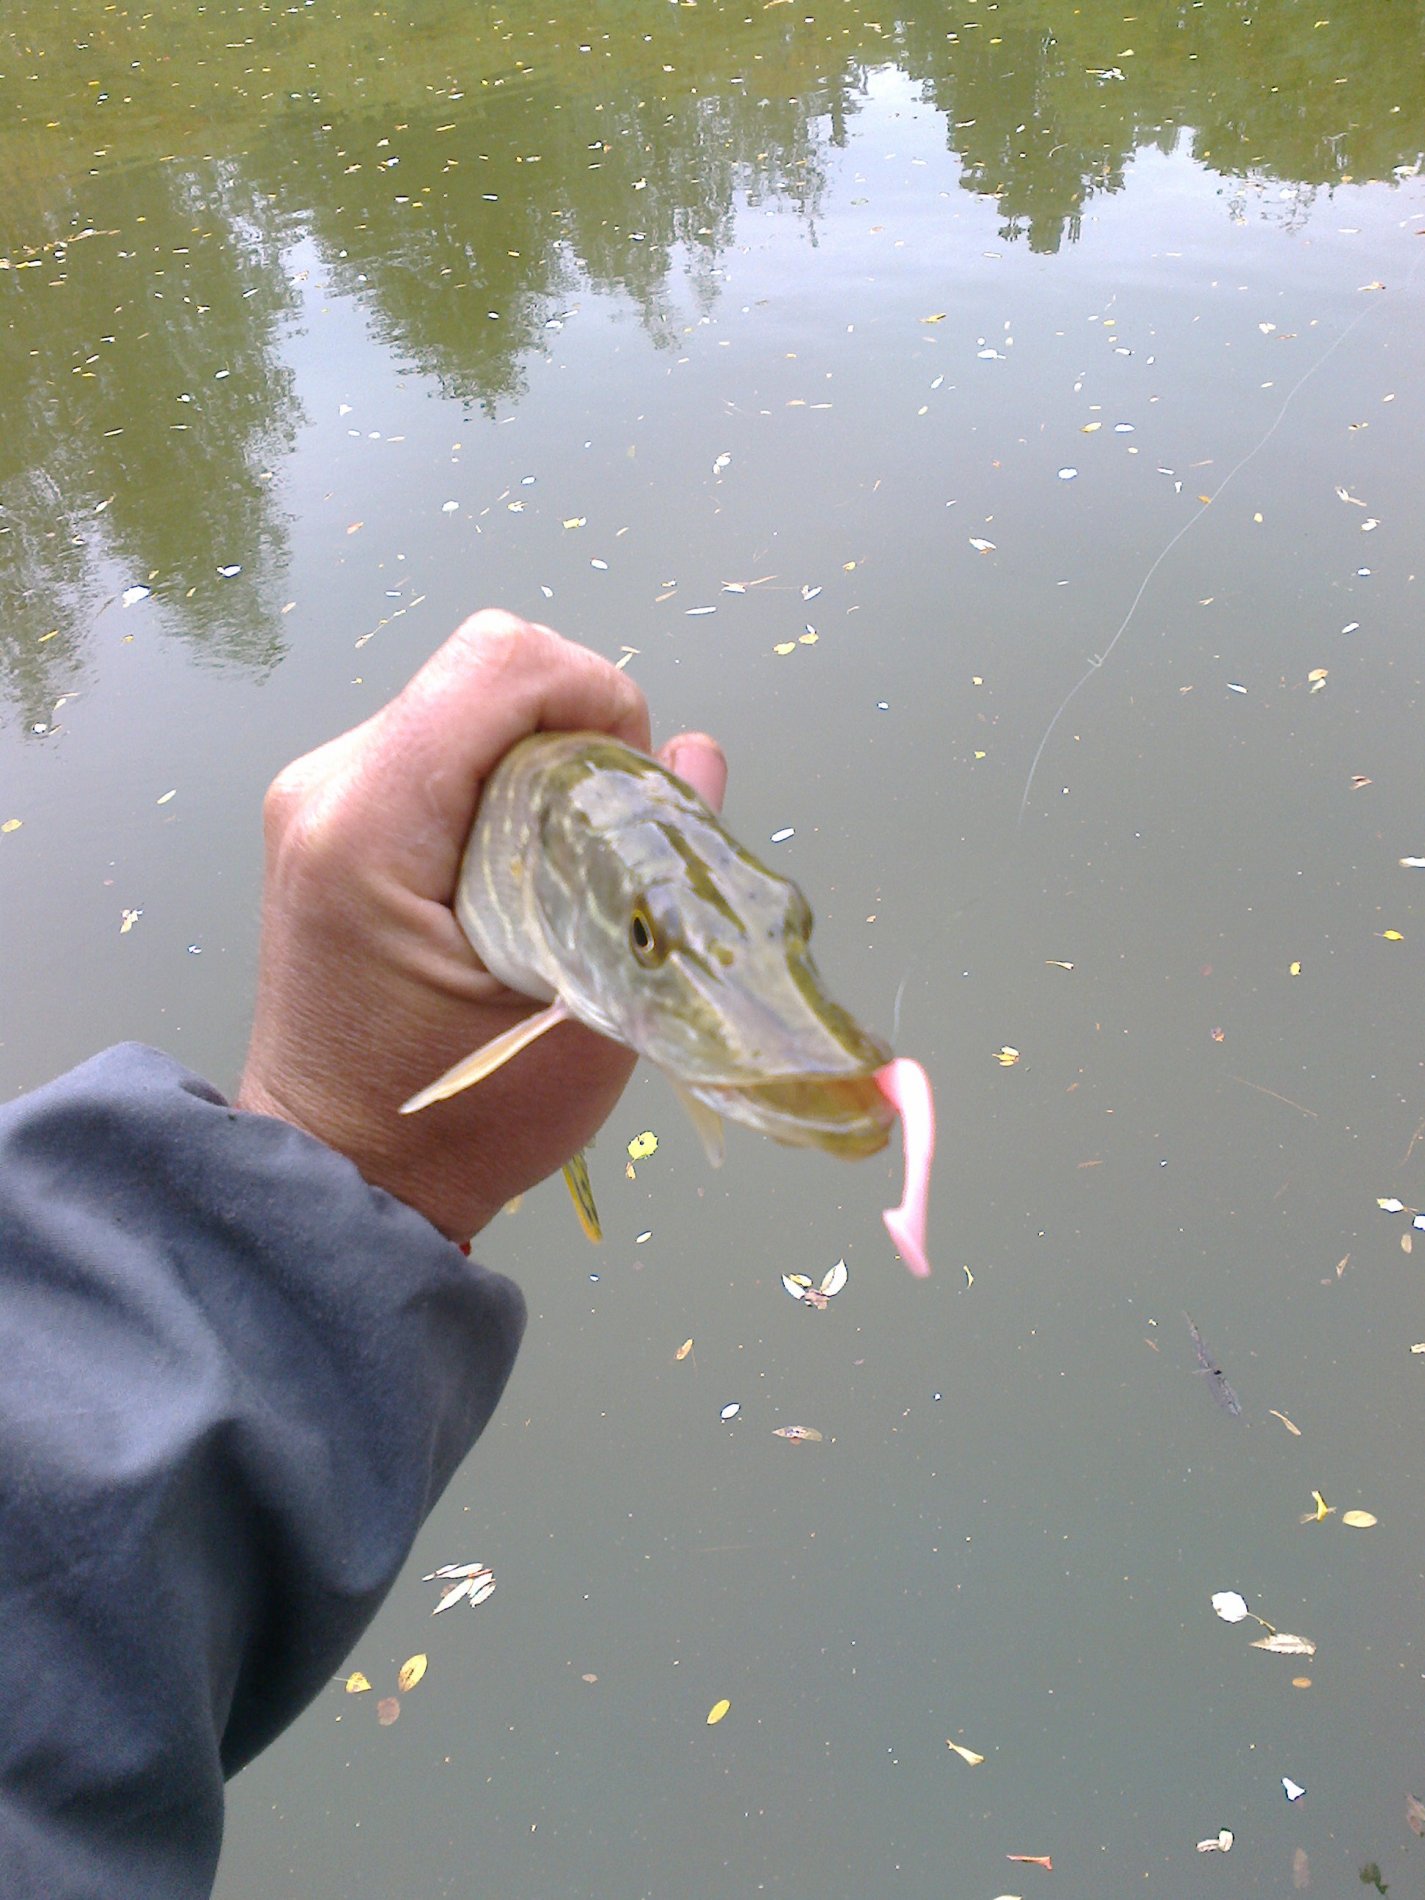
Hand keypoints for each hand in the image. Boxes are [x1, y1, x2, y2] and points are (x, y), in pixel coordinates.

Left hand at [236, 610, 726, 1242]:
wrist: (343, 1171)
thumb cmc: (459, 1118)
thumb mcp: (585, 1013)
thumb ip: (647, 874)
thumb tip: (698, 755)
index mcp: (371, 824)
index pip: (500, 663)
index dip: (598, 696)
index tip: (635, 785)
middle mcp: (329, 785)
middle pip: (486, 673)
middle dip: (578, 731)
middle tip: (611, 835)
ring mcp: (320, 795)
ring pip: (467, 706)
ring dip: (543, 760)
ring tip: (569, 862)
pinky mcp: (330, 816)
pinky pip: (441, 746)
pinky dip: (504, 784)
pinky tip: (522, 871)